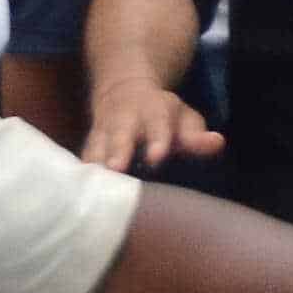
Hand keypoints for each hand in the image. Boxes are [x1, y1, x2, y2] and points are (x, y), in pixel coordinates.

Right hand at [83, 75, 224, 174]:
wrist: (122, 94)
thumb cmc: (161, 116)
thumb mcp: (184, 119)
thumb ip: (198, 136)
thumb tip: (217, 142)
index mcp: (153, 110)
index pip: (158, 124)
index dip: (158, 140)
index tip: (157, 157)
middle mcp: (123, 119)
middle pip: (119, 134)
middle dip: (117, 150)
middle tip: (116, 167)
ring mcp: (101, 133)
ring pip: (95, 148)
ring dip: (94, 165)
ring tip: (91, 187)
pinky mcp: (87, 148)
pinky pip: (80, 162)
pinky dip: (77, 178)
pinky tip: (75, 197)